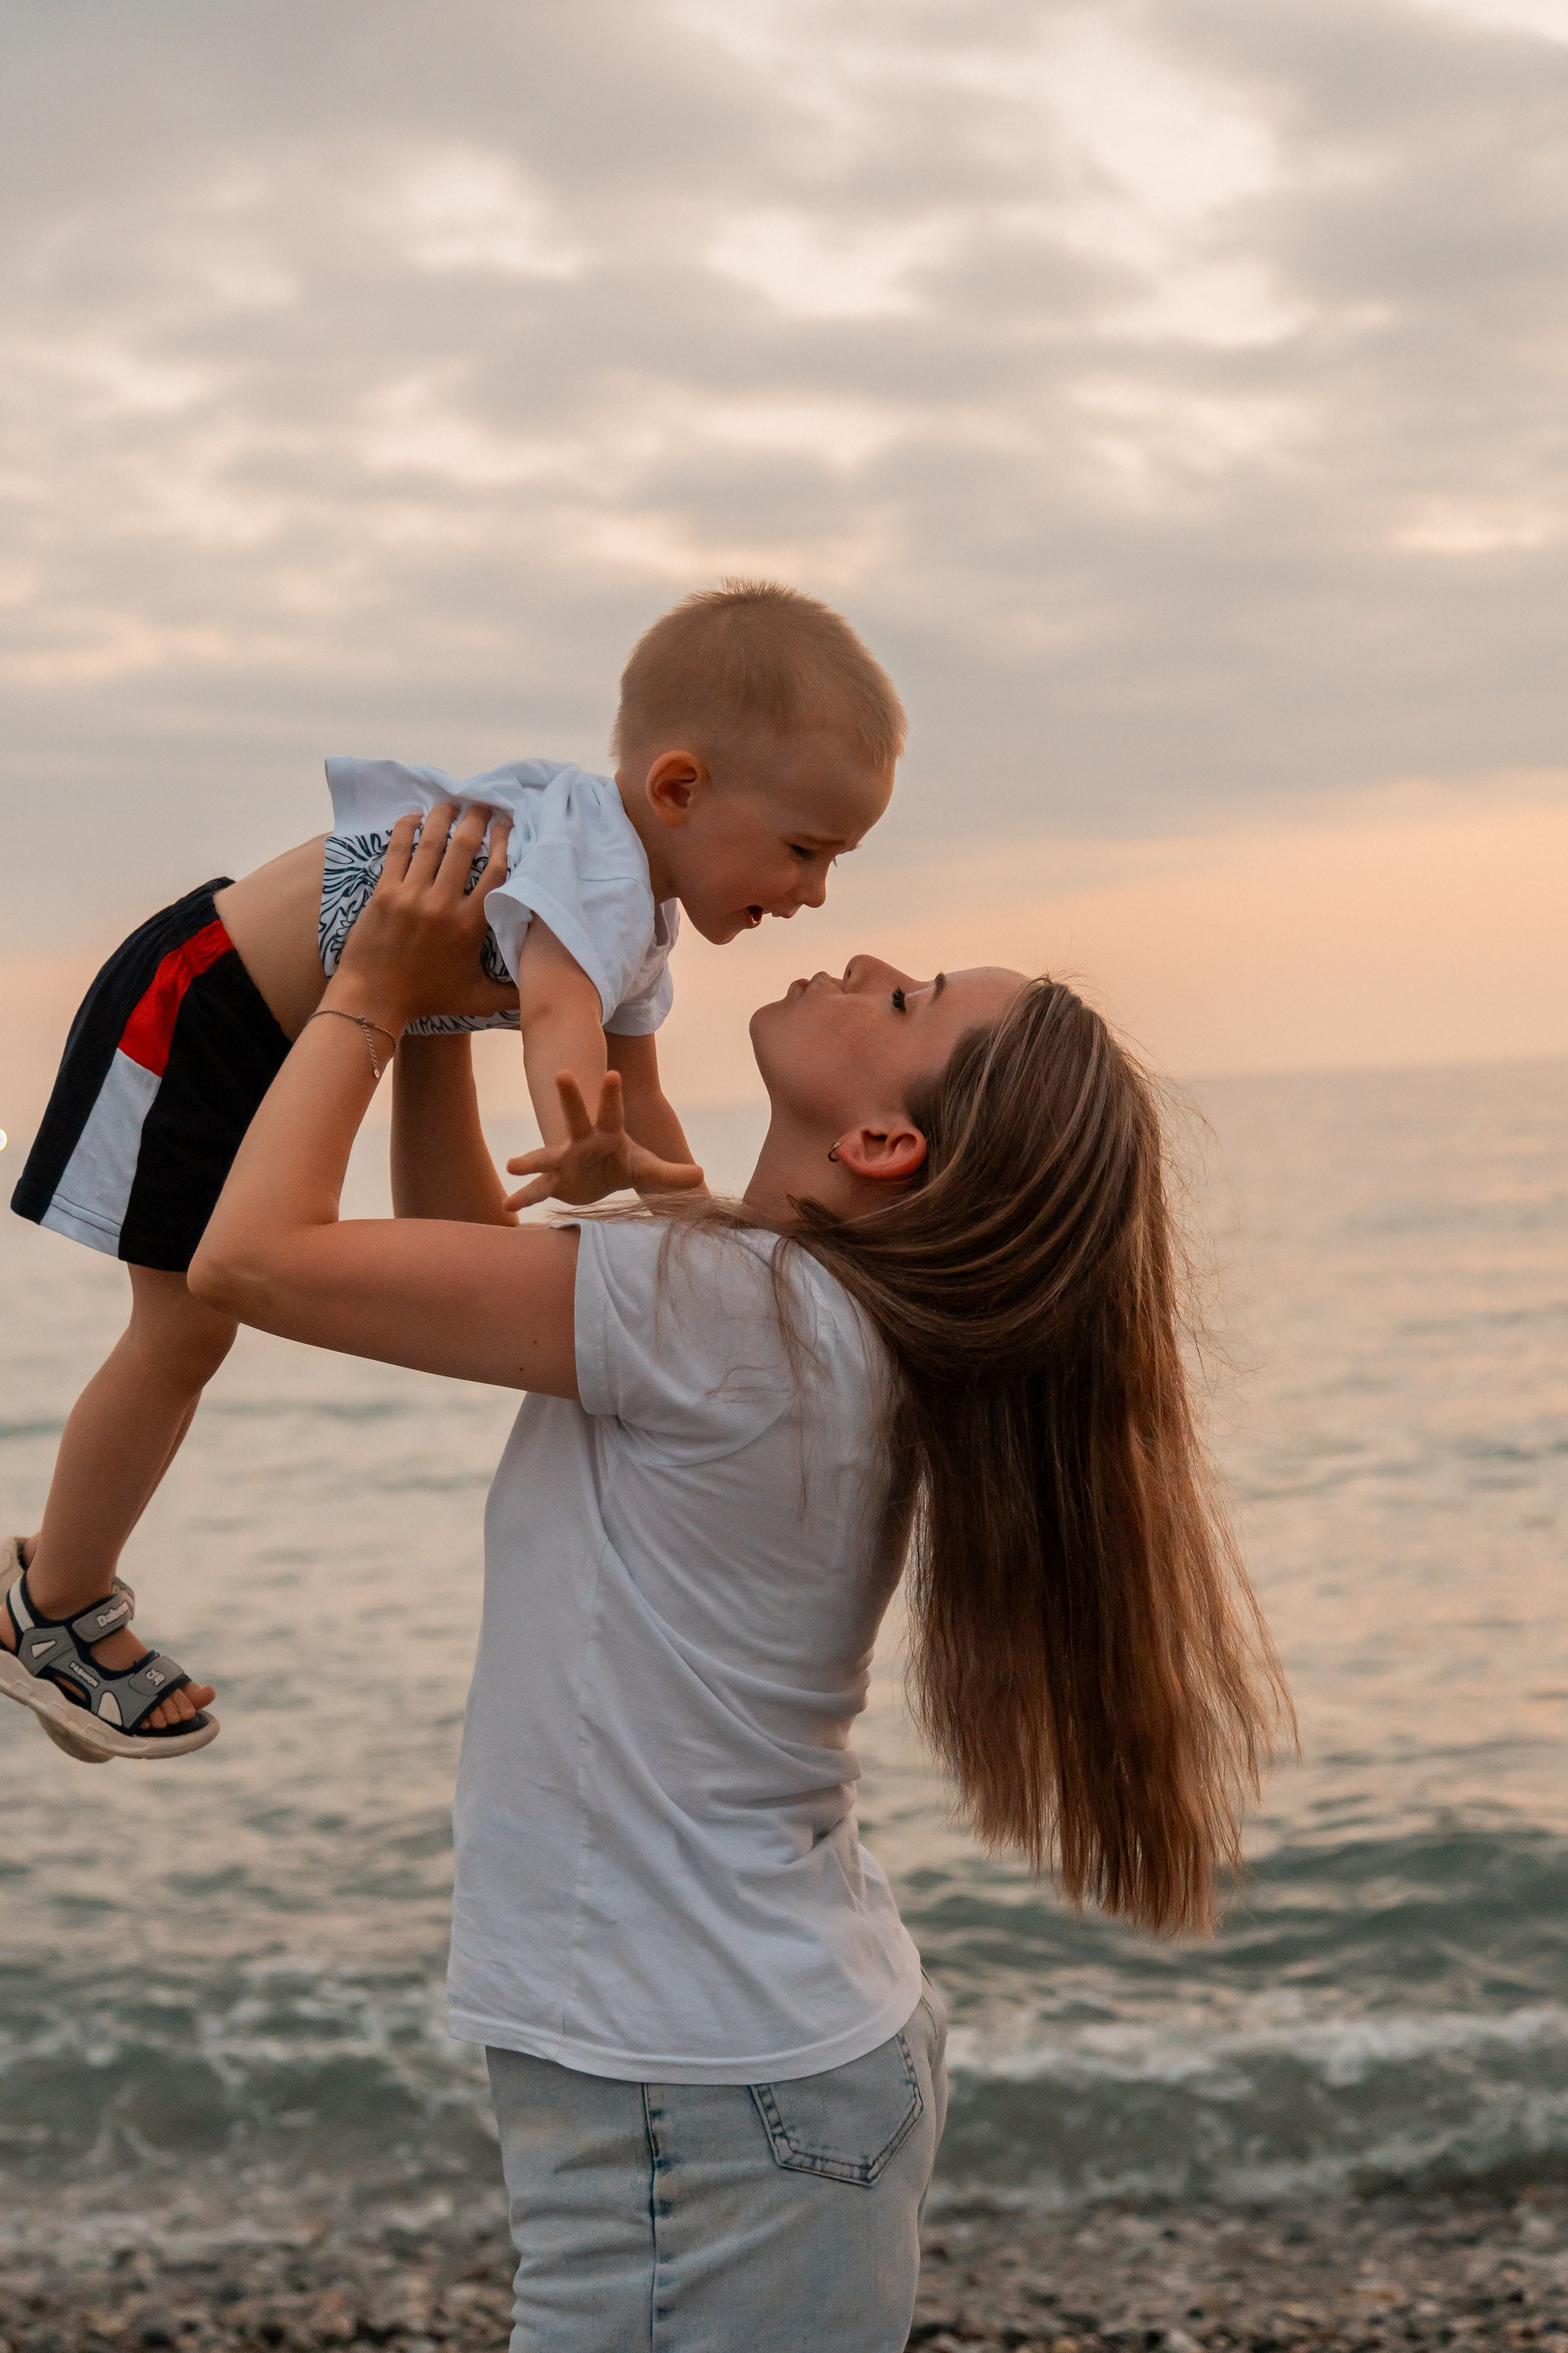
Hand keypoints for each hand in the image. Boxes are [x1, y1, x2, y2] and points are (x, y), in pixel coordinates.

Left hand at [329, 803, 516, 1029]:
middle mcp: (442, 905)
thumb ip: (511, 995)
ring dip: (443, 816)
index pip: (495, 872)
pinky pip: (397, 850)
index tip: (507, 825)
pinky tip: (414, 815)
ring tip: (451, 803)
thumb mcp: (476, 999)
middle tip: (481, 804)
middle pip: (464, 848)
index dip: (503, 843)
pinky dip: (405, 828)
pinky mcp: (384, 892)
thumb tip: (543, 992)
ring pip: (431, 842)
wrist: (375, 999)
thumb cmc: (428, 998)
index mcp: (469, 925)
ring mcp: (411, 895)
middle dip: (476, 819)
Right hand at [505, 1071, 705, 1208]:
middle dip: (570, 1098)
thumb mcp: (648, 1168)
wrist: (595, 1177)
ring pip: (546, 1156)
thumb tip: (700, 1175)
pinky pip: (538, 1190)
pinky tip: (508, 1205)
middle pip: (576, 1118)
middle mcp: (582, 1142)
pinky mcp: (555, 1182)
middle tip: (562, 1073)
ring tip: (512, 1165)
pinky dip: (524, 1198)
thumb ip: (671, 1173)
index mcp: (608, 1134)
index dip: (611, 1094)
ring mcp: (565, 1161)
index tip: (613, 1073)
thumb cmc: (621, 1164)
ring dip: (530, 1160)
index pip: (612, 1112)